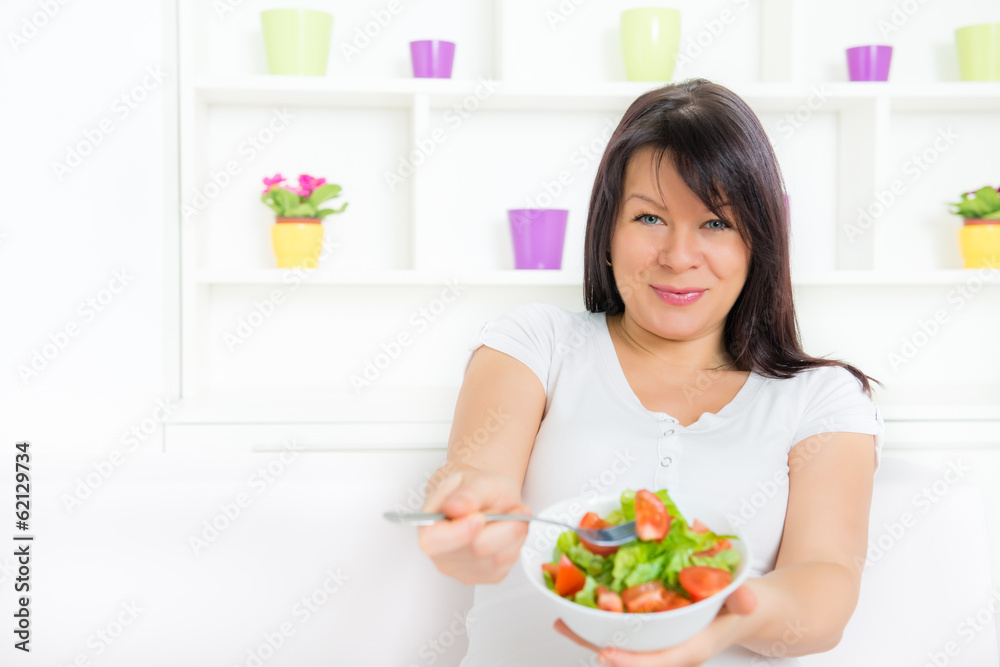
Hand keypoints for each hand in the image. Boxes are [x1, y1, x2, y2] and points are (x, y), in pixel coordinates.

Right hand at [417, 469, 531, 584]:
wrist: (484, 499)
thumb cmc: (475, 491)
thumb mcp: (476, 479)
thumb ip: (468, 493)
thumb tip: (456, 507)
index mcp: (429, 526)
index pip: (434, 541)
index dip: (458, 533)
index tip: (479, 518)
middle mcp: (441, 553)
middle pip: (475, 551)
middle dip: (502, 527)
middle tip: (515, 509)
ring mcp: (462, 569)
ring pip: (496, 559)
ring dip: (513, 534)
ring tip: (514, 514)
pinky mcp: (485, 576)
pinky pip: (506, 565)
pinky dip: (516, 545)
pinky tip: (509, 530)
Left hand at [553, 585, 757, 665]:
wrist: (745, 611)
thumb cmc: (741, 607)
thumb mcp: (746, 601)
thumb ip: (745, 601)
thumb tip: (748, 599)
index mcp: (690, 648)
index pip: (655, 662)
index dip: (629, 660)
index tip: (604, 653)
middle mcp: (669, 649)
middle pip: (627, 657)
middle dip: (596, 645)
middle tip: (568, 627)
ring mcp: (658, 642)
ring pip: (619, 645)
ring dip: (590, 634)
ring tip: (561, 620)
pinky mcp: (650, 631)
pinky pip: (621, 631)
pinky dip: (599, 621)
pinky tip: (578, 608)